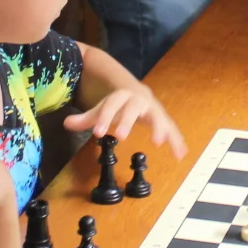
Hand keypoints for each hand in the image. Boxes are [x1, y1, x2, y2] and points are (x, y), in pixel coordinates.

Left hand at [64, 84, 187, 158]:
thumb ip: (86, 118)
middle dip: (126, 121)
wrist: (138, 93)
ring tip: (158, 142)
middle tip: (120, 136)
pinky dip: (177, 141)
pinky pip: (172, 130)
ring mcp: (153, 110)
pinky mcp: (164, 121)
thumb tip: (66, 123)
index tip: (98, 132)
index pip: (111, 104)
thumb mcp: (101, 109)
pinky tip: (180, 154)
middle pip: (132, 109)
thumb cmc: (118, 105)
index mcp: (122, 96)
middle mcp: (139, 101)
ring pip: (157, 117)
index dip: (105, 117)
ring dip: (158, 129)